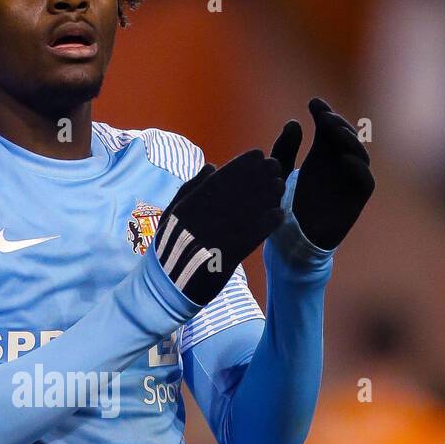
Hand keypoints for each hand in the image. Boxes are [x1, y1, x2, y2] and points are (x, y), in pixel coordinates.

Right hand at [154, 149, 286, 304]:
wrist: (164, 288)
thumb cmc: (167, 250)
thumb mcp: (171, 215)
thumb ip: (190, 189)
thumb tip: (212, 166)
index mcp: (188, 206)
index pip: (219, 179)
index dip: (240, 166)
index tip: (258, 155)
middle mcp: (201, 219)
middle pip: (235, 192)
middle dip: (257, 176)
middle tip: (275, 166)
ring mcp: (213, 239)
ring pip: (245, 212)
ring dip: (265, 197)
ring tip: (280, 186)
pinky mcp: (224, 260)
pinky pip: (249, 239)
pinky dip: (265, 226)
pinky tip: (278, 215)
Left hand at [271, 98, 373, 249]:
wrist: (290, 243)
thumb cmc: (283, 208)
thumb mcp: (277, 175)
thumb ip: (283, 150)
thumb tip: (293, 122)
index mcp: (320, 155)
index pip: (329, 128)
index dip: (324, 113)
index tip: (313, 103)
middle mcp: (337, 165)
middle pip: (346, 136)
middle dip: (337, 123)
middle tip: (324, 117)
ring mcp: (348, 181)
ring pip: (359, 154)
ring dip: (348, 140)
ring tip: (333, 131)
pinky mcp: (355, 200)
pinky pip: (365, 182)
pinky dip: (358, 169)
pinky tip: (343, 159)